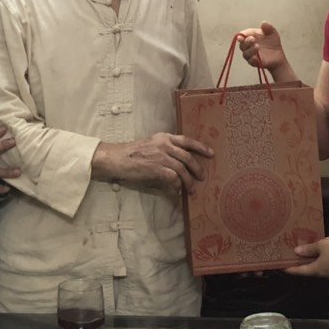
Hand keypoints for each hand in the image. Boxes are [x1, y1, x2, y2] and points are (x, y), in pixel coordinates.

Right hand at [93, 133, 212, 193]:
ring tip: (192, 190)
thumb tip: (181, 163)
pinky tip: (177, 191)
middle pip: (188, 157)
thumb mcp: (152, 144)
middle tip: (203, 177)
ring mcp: (160, 156)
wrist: (117, 158)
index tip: (211, 153)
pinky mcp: (156, 168)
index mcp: (164, 137)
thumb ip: (166, 149)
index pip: (187, 140)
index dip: (201, 147)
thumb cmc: (133, 153)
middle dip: (198, 168)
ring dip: (189, 181)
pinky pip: (173, 178)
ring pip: (182, 169)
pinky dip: (177, 186)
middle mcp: (164, 144)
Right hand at [237, 22, 296, 82]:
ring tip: (257, 46)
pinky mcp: (254, 62)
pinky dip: (252, 59)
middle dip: (246, 41)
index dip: (242, 34)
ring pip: (245, 53)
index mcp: (250, 36)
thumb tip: (263, 23)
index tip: (244, 34)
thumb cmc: (273, 43)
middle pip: (242, 44)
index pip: (243, 35)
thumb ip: (268, 28)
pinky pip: (250, 61)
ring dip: (250, 50)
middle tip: (252, 39)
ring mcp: (250, 54)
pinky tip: (256, 57)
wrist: (278, 56)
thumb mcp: (272, 33)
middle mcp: (248, 46)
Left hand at [283, 233, 328, 278]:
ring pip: (321, 269)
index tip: (283, 268)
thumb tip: (296, 252)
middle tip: (295, 259)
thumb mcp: (321, 245)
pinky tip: (323, 255)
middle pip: (311, 270)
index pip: (302, 271)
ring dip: (314, 263)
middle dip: (303, 265)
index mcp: (318, 270)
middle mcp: (326, 274)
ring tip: (308, 255)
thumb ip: (308, 249)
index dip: (292, 269)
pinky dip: (323, 262)